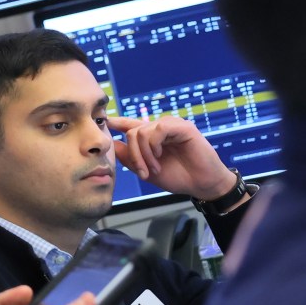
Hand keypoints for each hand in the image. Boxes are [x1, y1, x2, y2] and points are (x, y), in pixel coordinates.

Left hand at [107, 114, 238, 202]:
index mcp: (152, 138)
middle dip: (134, 155)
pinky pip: (158, 129)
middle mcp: (160, 129)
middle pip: (132, 132)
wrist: (201, 184)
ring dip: (144, 154)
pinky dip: (155, 145)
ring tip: (155, 168)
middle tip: (144, 172)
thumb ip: (131, 158)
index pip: (132, 125)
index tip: (104, 120)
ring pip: (142, 132)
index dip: (118, 122)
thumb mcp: (147, 170)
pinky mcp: (182, 127)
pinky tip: (161, 156)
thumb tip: (113, 145)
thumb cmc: (178, 177)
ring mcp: (171, 126)